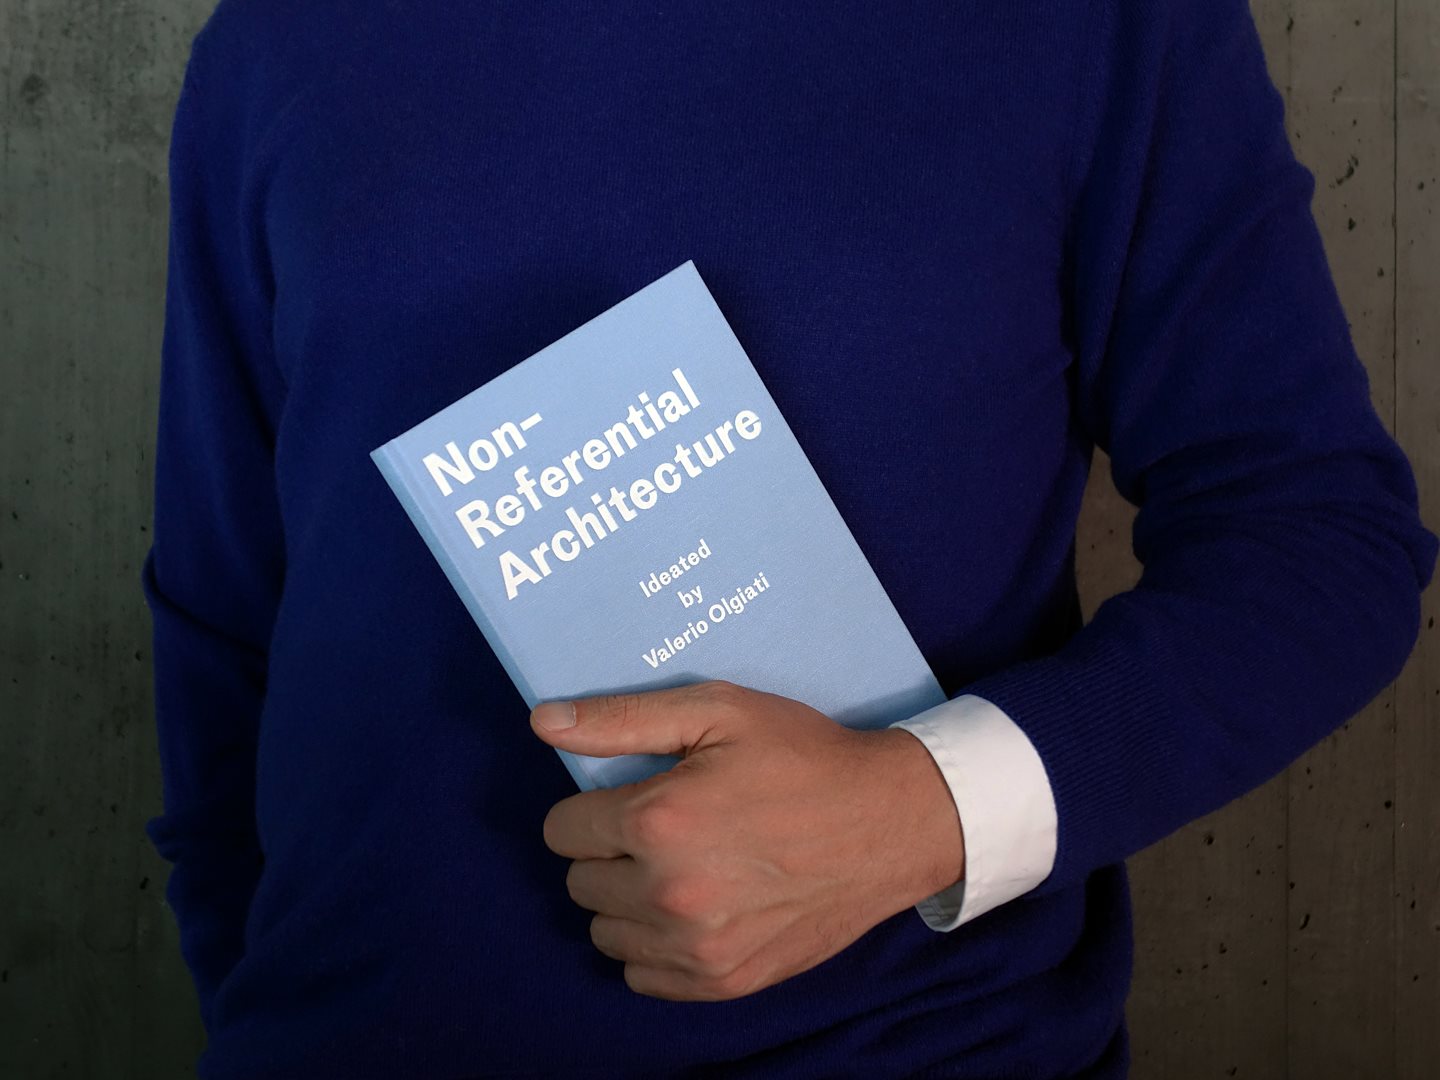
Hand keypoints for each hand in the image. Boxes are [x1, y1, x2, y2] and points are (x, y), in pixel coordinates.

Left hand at [529, 679, 965, 1001]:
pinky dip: (654, 947)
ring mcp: (697, 946)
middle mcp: (669, 892)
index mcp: (659, 821)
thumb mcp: (718, 711)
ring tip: (678, 869)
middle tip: (663, 830)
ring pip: (604, 932)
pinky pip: (641, 976)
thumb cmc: (802, 757)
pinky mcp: (724, 980)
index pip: (561, 830)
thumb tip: (543, 722)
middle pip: (579, 883)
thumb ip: (622, 719)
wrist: (889, 821)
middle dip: (608, 853)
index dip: (592, 808)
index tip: (634, 798)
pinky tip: (693, 911)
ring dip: (626, 902)